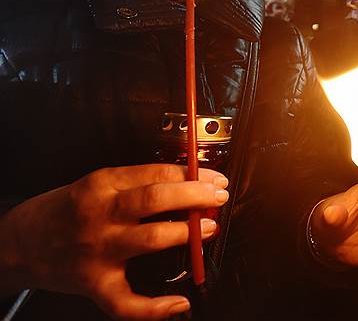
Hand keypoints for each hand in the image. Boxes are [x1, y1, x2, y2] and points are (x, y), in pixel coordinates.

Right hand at [0, 164, 228, 319]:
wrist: (18, 243)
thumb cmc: (64, 211)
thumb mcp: (97, 183)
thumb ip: (137, 182)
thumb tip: (187, 181)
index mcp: (103, 184)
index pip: (157, 172)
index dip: (193, 174)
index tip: (214, 178)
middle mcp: (101, 215)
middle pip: (155, 199)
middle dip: (195, 196)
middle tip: (217, 197)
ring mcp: (98, 251)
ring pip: (149, 239)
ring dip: (186, 233)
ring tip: (207, 229)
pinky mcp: (93, 284)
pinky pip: (126, 303)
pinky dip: (156, 308)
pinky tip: (179, 303)